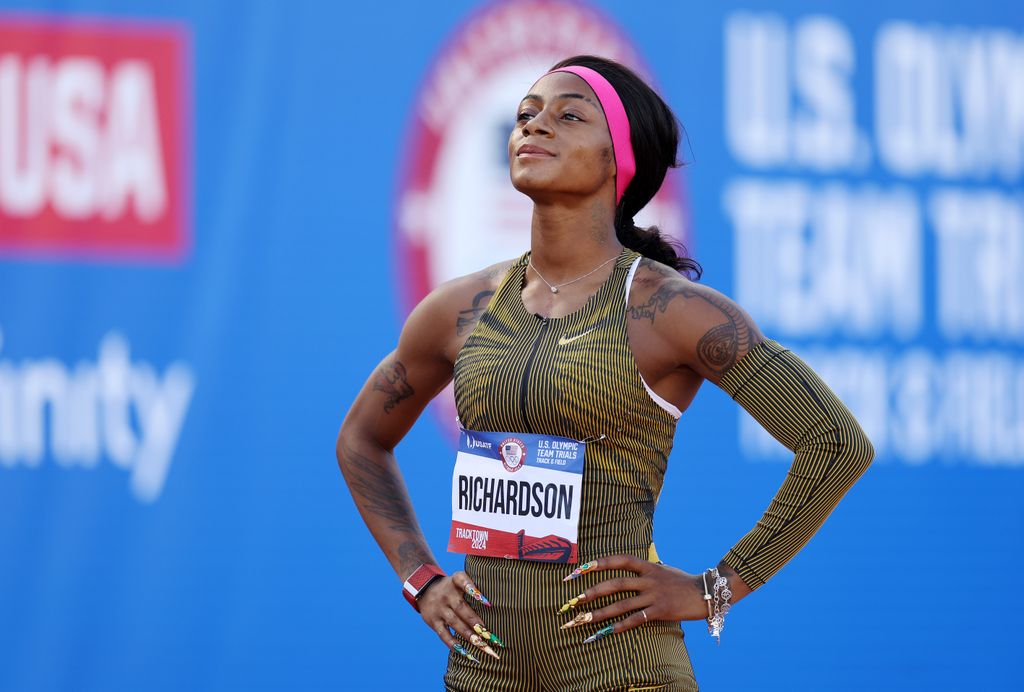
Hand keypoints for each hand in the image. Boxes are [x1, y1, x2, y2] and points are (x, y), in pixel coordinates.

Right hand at [416, 570, 502, 660]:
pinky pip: (444, 635)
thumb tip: (492, 603)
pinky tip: (466, 653)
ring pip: (454, 623)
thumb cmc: (451, 587)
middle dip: (475, 622)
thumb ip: (473, 586)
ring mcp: (439, 609)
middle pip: (461, 608)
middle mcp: (446, 595)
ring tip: (481, 645)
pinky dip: (454, 644)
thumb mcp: (459, 579)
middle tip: (489, 634)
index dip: (473, 589)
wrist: (424, 590)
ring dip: (468, 635)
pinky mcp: (433, 622)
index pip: (462, 580)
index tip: (487, 602)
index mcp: (455, 581)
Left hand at [558, 555, 709, 640]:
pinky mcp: (661, 611)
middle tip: (574, 600)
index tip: (580, 569)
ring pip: (622, 604)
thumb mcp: (662, 569)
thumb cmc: (682, 581)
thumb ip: (644, 569)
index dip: (599, 563)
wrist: (706, 592)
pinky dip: (622, 625)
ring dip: (601, 612)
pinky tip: (608, 631)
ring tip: (584, 620)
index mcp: (648, 566)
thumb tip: (627, 567)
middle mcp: (649, 579)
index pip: (620, 560)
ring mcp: (655, 595)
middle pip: (616, 583)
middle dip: (593, 591)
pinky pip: (637, 619)